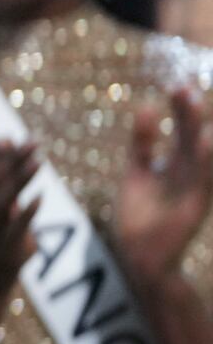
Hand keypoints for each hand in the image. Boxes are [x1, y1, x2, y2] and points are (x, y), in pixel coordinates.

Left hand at [118, 87, 212, 287]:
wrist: (142, 257)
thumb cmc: (141, 215)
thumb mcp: (137, 172)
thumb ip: (142, 143)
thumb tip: (145, 107)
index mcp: (176, 164)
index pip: (180, 130)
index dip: (178, 110)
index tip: (175, 85)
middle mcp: (189, 174)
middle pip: (189, 137)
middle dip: (187, 114)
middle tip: (182, 88)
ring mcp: (193, 189)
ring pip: (200, 155)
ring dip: (198, 132)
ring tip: (195, 106)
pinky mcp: (196, 206)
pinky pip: (204, 180)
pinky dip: (206, 160)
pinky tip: (206, 140)